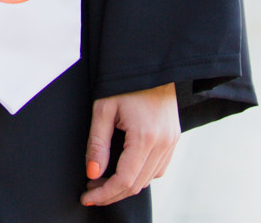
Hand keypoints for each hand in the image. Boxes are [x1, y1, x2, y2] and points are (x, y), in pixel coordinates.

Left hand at [80, 83, 177, 207]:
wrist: (151, 64)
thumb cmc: (124, 82)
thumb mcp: (103, 109)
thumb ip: (97, 143)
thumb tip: (93, 173)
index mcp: (145, 137)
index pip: (124, 180)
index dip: (104, 194)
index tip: (87, 197)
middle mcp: (163, 144)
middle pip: (137, 184)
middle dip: (112, 192)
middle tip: (91, 190)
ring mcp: (172, 142)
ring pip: (149, 179)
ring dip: (126, 185)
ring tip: (103, 180)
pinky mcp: (174, 139)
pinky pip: (158, 168)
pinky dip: (141, 175)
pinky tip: (125, 169)